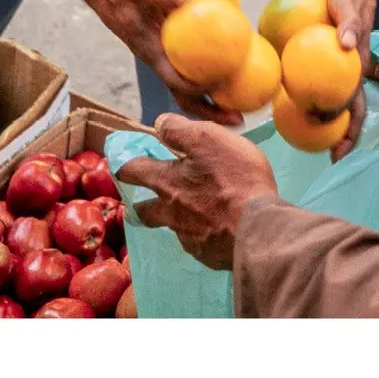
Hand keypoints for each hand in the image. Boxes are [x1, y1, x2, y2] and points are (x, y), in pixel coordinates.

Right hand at [92, 0, 242, 125]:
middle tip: (239, 120)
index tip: (220, 89)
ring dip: (214, 102)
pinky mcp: (170, 52)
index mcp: (152, 53)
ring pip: (189, 89)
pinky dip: (211, 74)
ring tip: (243, 107)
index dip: (196, 90)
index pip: (174, 81)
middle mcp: (159, 62)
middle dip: (210, 114)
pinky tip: (234, 67)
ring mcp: (165, 60)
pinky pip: (192, 70)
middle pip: (184, 98)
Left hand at [117, 115, 277, 270]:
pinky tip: (218, 229)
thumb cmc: (234, 178)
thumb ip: (180, 131)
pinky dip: (203, 234)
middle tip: (143, 203)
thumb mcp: (209, 140)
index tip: (122, 166)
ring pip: (172, 227)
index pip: (132, 171)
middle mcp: (170, 212)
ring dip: (175, 220)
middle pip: (144, 211)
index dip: (124, 165)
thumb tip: (158, 124)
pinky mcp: (206, 253)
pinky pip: (198, 242)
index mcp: (167, 182)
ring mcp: (187, 236)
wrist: (257, 229)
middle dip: (140, 205)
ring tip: (189, 216)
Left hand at [322, 0, 375, 161]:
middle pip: (348, 110)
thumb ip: (349, 23)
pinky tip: (288, 103)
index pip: (356, 103)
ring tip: (307, 140)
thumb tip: (346, 44)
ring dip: (326, 122)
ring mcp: (339, 67)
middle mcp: (350, 71)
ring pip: (335, 99)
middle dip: (342, 136)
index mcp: (358, 66)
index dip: (349, 128)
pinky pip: (318, 82)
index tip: (335, 147)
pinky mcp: (326, 59)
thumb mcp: (347, 5)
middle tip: (329, 158)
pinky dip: (308, 96)